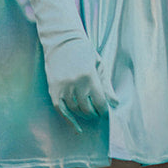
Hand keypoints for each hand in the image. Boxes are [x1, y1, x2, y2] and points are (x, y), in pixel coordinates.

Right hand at [25, 0, 117, 130]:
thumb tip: (115, 103)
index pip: (100, 103)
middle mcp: (76, 84)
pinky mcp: (53, 89)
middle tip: (96, 113)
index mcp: (90, 77)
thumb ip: (106, 86)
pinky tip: (76, 127)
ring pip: (75, 111)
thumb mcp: (99, 65)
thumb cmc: (84, 52)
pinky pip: (61, 110)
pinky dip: (68, 120)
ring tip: (87, 113)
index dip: (103, 111)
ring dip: (82, 115)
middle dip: (94, 114)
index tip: (105, 111)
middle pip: (87, 109)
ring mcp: (63, 87)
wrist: (61, 41)